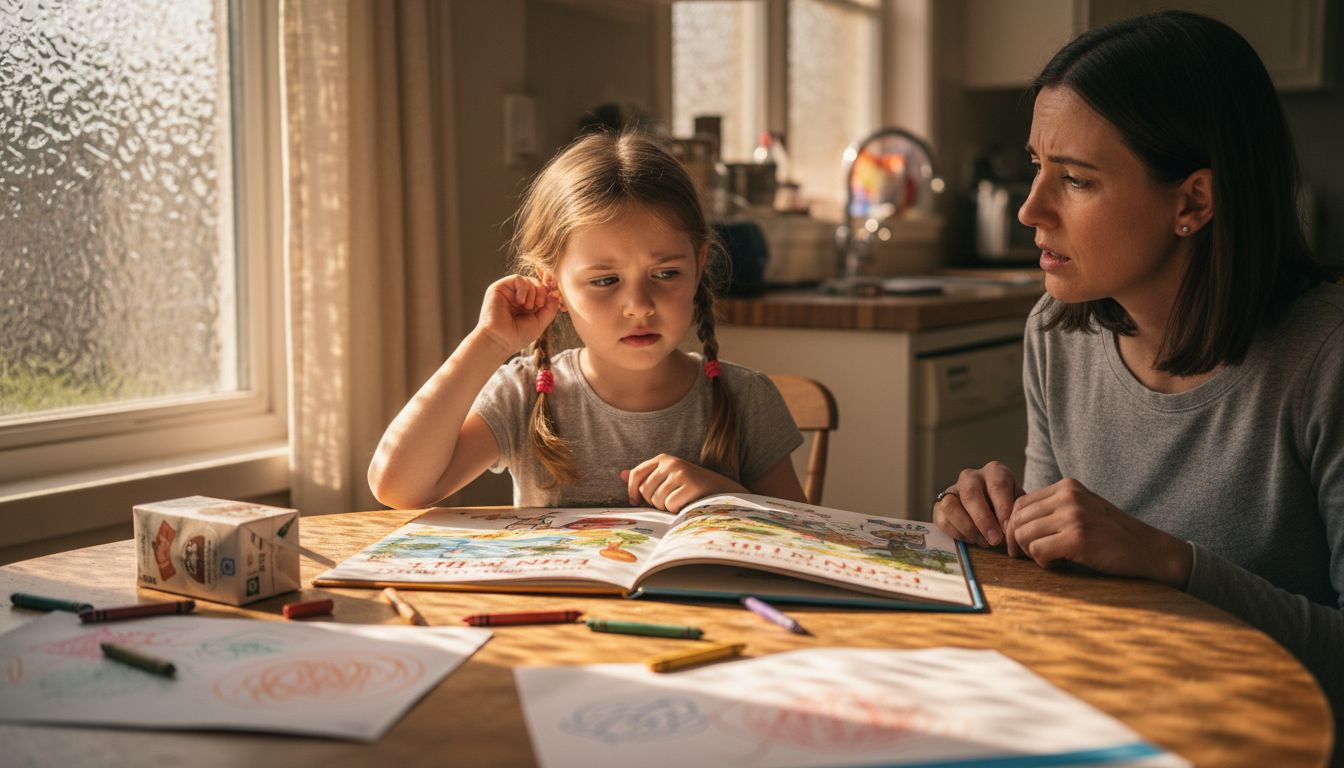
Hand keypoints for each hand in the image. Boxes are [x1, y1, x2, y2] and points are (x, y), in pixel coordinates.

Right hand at [475, 275, 559, 355]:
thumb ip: (550, 307)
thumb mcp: (540, 322)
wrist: (500, 340)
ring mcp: (509, 292)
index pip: (541, 290)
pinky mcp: (499, 287)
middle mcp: (518, 297)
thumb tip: (556, 293)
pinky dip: (523, 288)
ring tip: (527, 307)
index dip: (550, 288)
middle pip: (537, 283)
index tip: (555, 291)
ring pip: (528, 280)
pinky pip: (517, 278)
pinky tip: (520, 301)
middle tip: (539, 305)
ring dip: (533, 293)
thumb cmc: (518, 335)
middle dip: (542, 292)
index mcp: (528, 305)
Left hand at [621, 454, 745, 513]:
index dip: (632, 491)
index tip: (636, 502)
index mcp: (663, 458)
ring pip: (657, 500)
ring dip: (666, 506)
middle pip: (645, 490)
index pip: (636, 474)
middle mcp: (670, 463)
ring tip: (680, 501)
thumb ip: (645, 476)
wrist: (721, 490)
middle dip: (653, 501)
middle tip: (669, 501)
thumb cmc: (691, 486)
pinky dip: (676, 510)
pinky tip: (687, 503)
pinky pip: (670, 505)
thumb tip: (621, 474)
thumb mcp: (667, 476)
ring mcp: (681, 473)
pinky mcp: (690, 485)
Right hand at [932, 461, 1021, 548]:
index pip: (997, 485)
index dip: (1002, 507)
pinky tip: (971, 540)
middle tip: (995, 540)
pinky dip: (956, 533)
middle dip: (983, 520)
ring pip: (951, 505)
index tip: (1007, 527)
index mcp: (994, 471)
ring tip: (983, 542)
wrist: (994, 509)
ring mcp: (952, 490)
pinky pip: (942, 519)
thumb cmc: (1009, 507)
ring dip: (967, 527)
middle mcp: (970, 476)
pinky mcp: (940, 505)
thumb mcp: (1019, 507)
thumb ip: (1017, 517)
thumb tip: (1012, 536)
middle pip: (971, 494)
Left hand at [1005, 478, 1192, 586]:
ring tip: (1053, 558)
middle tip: (1036, 556)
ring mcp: (1073, 515)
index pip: (1020, 503)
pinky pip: (1037, 551)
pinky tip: (1061, 564)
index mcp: (1066, 487)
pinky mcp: (1078, 538)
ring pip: (1023, 535)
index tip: (1024, 545)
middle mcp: (1068, 496)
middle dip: (1019, 542)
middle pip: (1017, 519)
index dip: (1015, 527)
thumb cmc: (1111, 536)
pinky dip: (1043, 563)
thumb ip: (1051, 511)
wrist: (1149, 551)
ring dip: (1032, 553)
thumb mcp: (1081, 511)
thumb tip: (1010, 526)